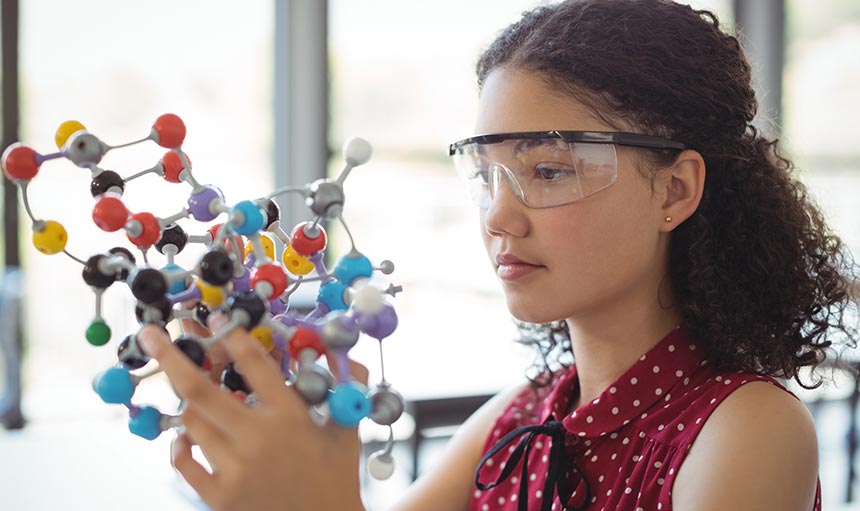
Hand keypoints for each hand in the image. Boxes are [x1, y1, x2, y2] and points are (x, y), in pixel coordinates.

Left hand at [137, 322, 366, 510]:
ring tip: (194, 395)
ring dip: (188, 404)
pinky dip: (180, 445)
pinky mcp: (220, 497)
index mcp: (291, 416)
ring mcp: (235, 470)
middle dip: (171, 356)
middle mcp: (258, 439)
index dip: (231, 334)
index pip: (254, 363)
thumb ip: (344, 384)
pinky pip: (185, 462)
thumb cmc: (338, 475)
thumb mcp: (346, 426)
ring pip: (191, 423)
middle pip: (200, 390)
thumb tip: (340, 348)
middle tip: (153, 333)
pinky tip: (186, 437)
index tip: (216, 316)